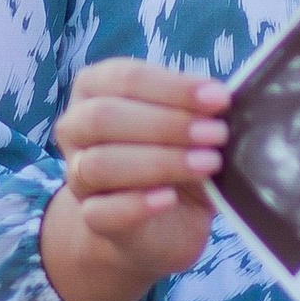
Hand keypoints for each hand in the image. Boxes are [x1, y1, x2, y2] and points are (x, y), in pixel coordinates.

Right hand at [42, 60, 230, 300]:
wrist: (156, 222)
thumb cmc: (173, 155)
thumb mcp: (188, 125)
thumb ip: (197, 109)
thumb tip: (223, 100)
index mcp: (96, 87)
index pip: (125, 78)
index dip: (173, 87)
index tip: (220, 98)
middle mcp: (76, 127)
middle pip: (104, 117)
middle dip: (167, 123)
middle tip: (217, 133)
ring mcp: (77, 176)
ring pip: (100, 164)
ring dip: (160, 161)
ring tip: (207, 163)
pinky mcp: (91, 219)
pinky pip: (100, 213)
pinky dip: (136, 204)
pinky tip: (168, 198)